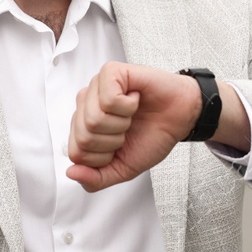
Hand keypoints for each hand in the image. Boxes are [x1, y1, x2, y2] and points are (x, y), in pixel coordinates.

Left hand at [65, 62, 201, 191]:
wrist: (180, 117)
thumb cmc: (151, 136)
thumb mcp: (122, 168)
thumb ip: (95, 179)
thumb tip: (71, 173)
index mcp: (82, 126)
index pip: (76, 153)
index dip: (103, 157)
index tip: (120, 146)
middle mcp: (85, 104)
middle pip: (83, 137)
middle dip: (113, 142)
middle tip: (128, 129)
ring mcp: (95, 87)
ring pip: (93, 119)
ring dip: (121, 124)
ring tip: (132, 114)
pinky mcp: (110, 72)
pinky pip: (109, 100)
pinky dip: (128, 106)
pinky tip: (135, 99)